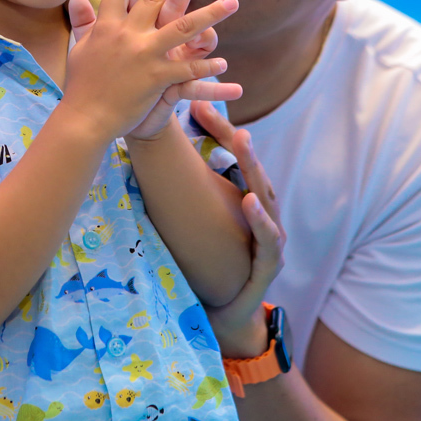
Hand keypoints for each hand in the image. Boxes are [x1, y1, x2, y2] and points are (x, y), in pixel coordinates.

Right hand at [69, 0, 240, 138]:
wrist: (85, 118)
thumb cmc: (80, 85)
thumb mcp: (79, 48)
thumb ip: (83, 21)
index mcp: (106, 26)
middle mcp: (126, 34)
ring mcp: (143, 54)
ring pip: (183, 27)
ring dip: (211, 13)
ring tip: (233, 1)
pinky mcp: (156, 77)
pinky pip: (187, 68)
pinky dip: (206, 66)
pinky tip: (222, 63)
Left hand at [189, 104, 286, 358]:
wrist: (223, 314)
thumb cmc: (209, 264)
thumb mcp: (193, 222)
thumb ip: (182, 190)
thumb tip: (151, 156)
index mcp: (246, 201)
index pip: (235, 159)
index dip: (220, 131)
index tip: (198, 106)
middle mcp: (262, 216)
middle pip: (252, 172)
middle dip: (239, 143)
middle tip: (220, 113)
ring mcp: (270, 240)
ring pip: (266, 199)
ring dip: (254, 169)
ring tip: (242, 144)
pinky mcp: (268, 267)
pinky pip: (269, 240)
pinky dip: (262, 221)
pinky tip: (250, 202)